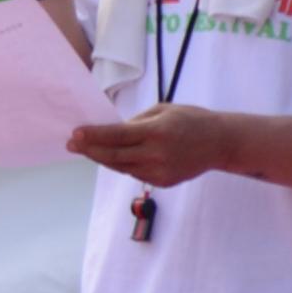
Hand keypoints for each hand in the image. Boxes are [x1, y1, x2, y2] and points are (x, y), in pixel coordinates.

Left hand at [68, 103, 231, 186]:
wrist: (221, 143)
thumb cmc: (191, 120)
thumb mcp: (163, 110)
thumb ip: (136, 121)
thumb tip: (110, 131)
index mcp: (157, 132)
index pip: (116, 136)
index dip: (93, 136)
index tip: (74, 134)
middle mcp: (156, 154)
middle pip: (113, 156)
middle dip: (88, 150)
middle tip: (70, 144)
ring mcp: (159, 171)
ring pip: (120, 167)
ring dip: (101, 158)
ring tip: (87, 149)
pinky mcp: (162, 182)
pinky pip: (134, 172)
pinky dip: (122, 164)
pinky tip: (114, 156)